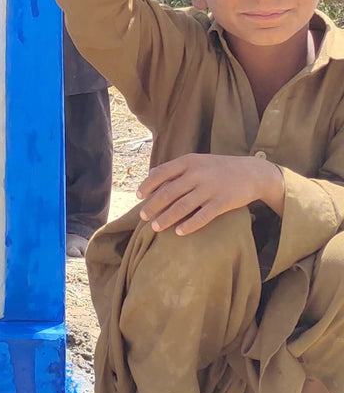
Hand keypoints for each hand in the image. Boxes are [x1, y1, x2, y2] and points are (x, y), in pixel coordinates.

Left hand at [137, 153, 284, 234]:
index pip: (161, 173)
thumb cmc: (219, 168)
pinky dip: (188, 225)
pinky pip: (202, 217)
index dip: (147, 185)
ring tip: (155, 227)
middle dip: (153, 206)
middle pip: (168, 192)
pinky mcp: (223, 203)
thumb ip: (176, 167)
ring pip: (182, 206)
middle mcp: (197, 174)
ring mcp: (210, 188)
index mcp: (189, 161)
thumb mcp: (197, 161)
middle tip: (143, 216)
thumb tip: (151, 173)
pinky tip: (178, 232)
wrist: (252, 172)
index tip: (138, 196)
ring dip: (166, 218)